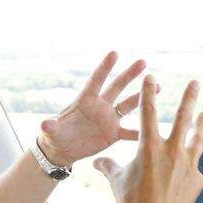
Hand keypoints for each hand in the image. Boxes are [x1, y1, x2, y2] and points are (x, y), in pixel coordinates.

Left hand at [37, 51, 153, 165]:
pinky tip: (155, 127)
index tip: (115, 53)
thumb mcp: (51, 131)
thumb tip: (45, 124)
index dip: (105, 67)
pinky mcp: (113, 133)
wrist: (62, 150)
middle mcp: (100, 106)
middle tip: (143, 62)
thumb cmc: (54, 136)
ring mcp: (108, 119)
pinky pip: (130, 131)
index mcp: (85, 100)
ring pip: (128, 105)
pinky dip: (141, 131)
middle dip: (129, 74)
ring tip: (157, 87)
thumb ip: (50, 126)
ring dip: (142, 97)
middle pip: (117, 87)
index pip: (96, 80)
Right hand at [94, 77, 202, 202]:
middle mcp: (172, 152)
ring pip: (197, 140)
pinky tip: (188, 167)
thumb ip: (109, 167)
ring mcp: (188, 166)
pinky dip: (190, 165)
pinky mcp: (197, 181)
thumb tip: (98, 162)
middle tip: (195, 83)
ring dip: (200, 125)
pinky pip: (194, 168)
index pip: (149, 112)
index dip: (148, 93)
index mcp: (150, 147)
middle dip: (189, 98)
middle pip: (183, 118)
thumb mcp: (116, 182)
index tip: (151, 78)